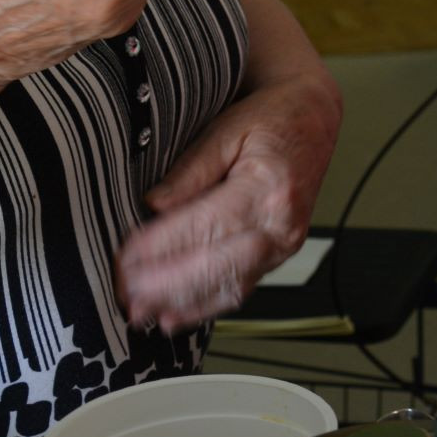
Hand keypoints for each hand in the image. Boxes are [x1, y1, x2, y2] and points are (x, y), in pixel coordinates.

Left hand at [116, 67, 342, 330]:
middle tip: (124, 294)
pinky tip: (174, 316)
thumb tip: (154, 204)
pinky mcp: (277, 257)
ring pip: (226, 287)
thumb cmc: (271, 119)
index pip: (204, 227)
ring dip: (180, 304)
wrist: (312, 119)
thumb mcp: (227, 129)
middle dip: (164, 285)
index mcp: (268, 188)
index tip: (124, 259)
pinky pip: (240, 290)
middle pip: (216, 267)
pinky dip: (204, 307)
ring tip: (140, 313)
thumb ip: (192, 169)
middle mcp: (281, 225)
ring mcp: (283, 246)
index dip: (159, 248)